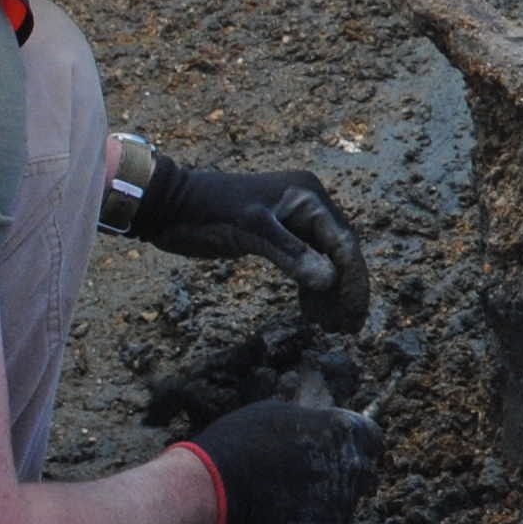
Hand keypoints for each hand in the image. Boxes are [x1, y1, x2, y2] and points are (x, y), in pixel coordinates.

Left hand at [129, 162, 369, 331]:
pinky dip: (309, 286)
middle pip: (339, 252)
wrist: (168, 204)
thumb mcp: (250, 230)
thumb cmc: (207, 211)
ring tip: (331, 326)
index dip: (352, 278)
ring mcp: (293, 221)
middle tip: (348, 327)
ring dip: (329, 292)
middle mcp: (307, 206)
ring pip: (324, 260)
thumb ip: (290, 253)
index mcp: (308, 197)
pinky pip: (305, 262)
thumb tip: (329, 281)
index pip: (342, 241)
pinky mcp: (276, 236)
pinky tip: (310, 311)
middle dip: (345, 289)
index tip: (354, 311)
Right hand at [174, 401, 385, 523]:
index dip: (357, 443)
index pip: (373, 437)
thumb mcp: (278, 413)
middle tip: (312, 476)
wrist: (213, 489)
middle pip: (363, 471)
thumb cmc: (240, 442)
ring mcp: (344, 502)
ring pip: (347, 502)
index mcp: (346, 431)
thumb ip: (309, 420)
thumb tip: (317, 418)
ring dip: (329, 501)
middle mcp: (354, 466)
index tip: (342, 449)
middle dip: (345, 473)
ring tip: (290, 499)